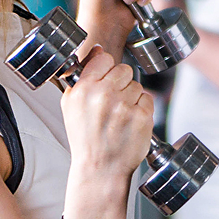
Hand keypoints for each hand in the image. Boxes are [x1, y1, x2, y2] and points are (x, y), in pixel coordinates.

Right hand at [59, 45, 152, 218]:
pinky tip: (130, 122)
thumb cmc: (86, 137)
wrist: (100, 168)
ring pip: (137, 85)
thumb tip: (98, 50)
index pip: (104, 59)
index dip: (107, 69)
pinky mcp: (142, 116)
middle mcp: (103, 95)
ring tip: (120, 116)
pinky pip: (148, 99)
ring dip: (132, 98)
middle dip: (121, 83)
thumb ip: (83, 78)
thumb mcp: (71, 106)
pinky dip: (142, 109)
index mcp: (83, 90)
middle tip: (114, 103)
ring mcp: (124, 106)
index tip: (106, 79)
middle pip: (124, 69)